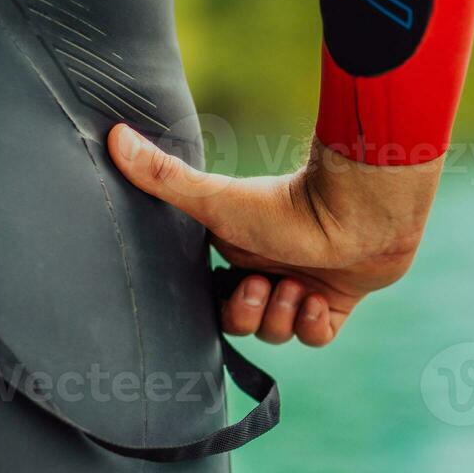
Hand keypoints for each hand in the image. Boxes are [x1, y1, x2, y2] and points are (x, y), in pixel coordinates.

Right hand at [108, 125, 441, 346]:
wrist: (362, 214)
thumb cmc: (289, 203)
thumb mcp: (216, 199)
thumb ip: (163, 177)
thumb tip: (112, 136)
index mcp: (239, 248)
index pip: (213, 294)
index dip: (217, 304)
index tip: (224, 286)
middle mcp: (271, 266)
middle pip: (243, 320)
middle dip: (249, 312)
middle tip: (264, 285)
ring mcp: (305, 285)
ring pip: (279, 332)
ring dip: (284, 317)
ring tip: (299, 286)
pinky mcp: (338, 302)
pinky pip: (317, 336)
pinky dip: (314, 326)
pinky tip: (318, 300)